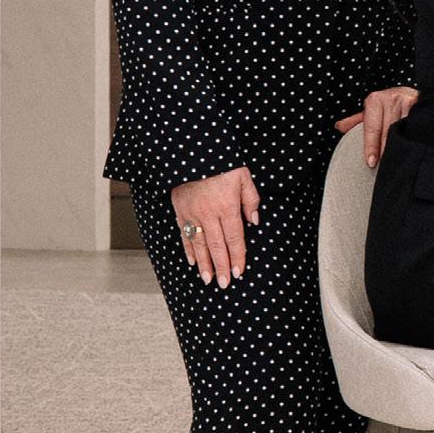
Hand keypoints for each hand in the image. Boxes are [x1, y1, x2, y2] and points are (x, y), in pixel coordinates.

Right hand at [167, 165, 261, 285]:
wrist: (190, 147)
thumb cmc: (222, 162)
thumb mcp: (243, 176)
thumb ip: (250, 199)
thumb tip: (254, 220)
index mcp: (227, 206)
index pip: (235, 239)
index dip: (237, 258)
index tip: (239, 273)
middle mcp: (208, 213)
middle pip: (216, 246)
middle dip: (221, 267)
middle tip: (224, 285)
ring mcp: (192, 212)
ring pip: (199, 244)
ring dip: (204, 264)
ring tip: (209, 279)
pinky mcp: (179, 209)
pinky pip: (184, 233)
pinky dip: (188, 249)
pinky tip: (192, 262)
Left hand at [335, 87, 416, 168]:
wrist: (409, 93)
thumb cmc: (388, 104)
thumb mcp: (371, 111)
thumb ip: (356, 121)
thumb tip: (339, 127)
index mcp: (375, 100)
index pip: (372, 128)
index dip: (371, 146)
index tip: (371, 162)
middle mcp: (390, 98)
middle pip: (387, 131)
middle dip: (385, 151)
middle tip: (383, 167)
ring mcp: (407, 101)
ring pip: (402, 130)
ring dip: (400, 147)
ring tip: (397, 160)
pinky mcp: (420, 106)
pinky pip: (415, 126)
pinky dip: (413, 138)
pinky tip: (411, 148)